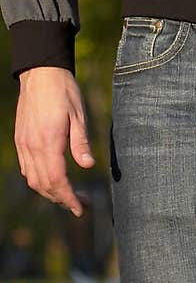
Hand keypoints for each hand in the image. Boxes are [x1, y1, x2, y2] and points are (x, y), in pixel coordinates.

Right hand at [14, 66, 94, 216]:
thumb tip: (88, 166)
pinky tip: (52, 179)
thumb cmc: (64, 92)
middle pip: (43, 184)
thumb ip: (81, 143)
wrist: (40, 73)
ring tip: (68, 195)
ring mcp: (23, 144)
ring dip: (49, 192)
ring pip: (32, 179)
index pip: (56, 180)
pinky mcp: (21, 139)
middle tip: (80, 204)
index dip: (68, 197)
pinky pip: (27, 168)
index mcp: (48, 141)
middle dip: (61, 199)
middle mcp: (32, 146)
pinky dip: (38, 179)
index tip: (80, 209)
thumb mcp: (79, 115)